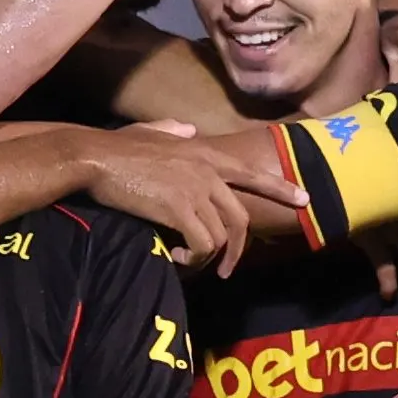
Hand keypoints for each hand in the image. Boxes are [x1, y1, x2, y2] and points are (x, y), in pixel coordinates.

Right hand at [78, 124, 304, 274]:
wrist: (94, 157)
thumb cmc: (116, 147)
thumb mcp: (149, 131)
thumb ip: (172, 130)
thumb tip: (186, 127)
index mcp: (204, 152)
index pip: (252, 174)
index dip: (279, 189)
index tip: (303, 200)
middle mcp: (207, 171)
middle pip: (240, 219)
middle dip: (237, 250)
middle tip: (226, 270)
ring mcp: (196, 190)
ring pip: (221, 237)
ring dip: (207, 258)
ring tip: (186, 261)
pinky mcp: (179, 209)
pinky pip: (202, 245)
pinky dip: (193, 259)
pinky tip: (176, 258)